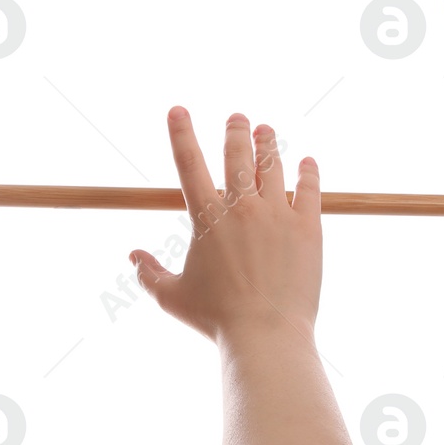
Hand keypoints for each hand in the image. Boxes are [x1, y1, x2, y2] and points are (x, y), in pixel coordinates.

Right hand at [130, 107, 321, 344]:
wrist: (265, 334)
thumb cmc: (216, 319)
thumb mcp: (172, 297)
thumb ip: (149, 274)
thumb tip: (133, 256)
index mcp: (207, 218)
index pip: (188, 163)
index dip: (181, 133)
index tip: (177, 110)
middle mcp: (241, 207)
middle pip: (237, 154)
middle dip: (236, 130)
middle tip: (238, 118)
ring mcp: (277, 213)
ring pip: (273, 165)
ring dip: (269, 144)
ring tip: (267, 130)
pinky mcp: (307, 227)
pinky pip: (310, 189)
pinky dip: (309, 173)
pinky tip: (309, 163)